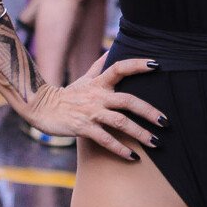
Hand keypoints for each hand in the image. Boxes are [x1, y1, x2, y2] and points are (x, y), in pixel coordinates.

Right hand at [25, 54, 166, 160]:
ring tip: (156, 142)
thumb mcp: (85, 78)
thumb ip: (100, 66)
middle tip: (165, 122)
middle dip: (148, 111)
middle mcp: (97, 96)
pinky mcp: (83, 128)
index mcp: (99, 83)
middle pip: (127, 101)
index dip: (138, 65)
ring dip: (140, 133)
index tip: (158, 65)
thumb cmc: (67, 95)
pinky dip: (120, 149)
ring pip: (120, 122)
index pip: (120, 68)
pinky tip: (133, 157)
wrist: (41, 108)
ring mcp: (90, 112)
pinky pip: (105, 139)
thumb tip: (112, 49)